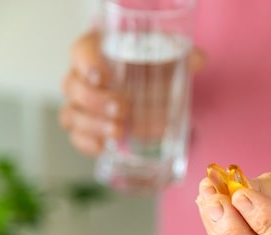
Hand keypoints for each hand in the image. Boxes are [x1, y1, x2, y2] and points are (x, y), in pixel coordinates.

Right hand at [60, 30, 206, 155]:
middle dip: (95, 100)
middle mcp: (82, 76)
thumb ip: (180, 56)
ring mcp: (80, 104)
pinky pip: (76, 137)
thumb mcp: (164, 57)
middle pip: (72, 86)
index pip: (81, 50)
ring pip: (71, 114)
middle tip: (122, 108)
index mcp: (98, 50)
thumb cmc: (148, 66)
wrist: (147, 86)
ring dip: (93, 125)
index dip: (87, 63)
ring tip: (119, 131)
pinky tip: (103, 147)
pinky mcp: (85, 126)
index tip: (104, 76)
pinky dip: (87, 143)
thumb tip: (199, 59)